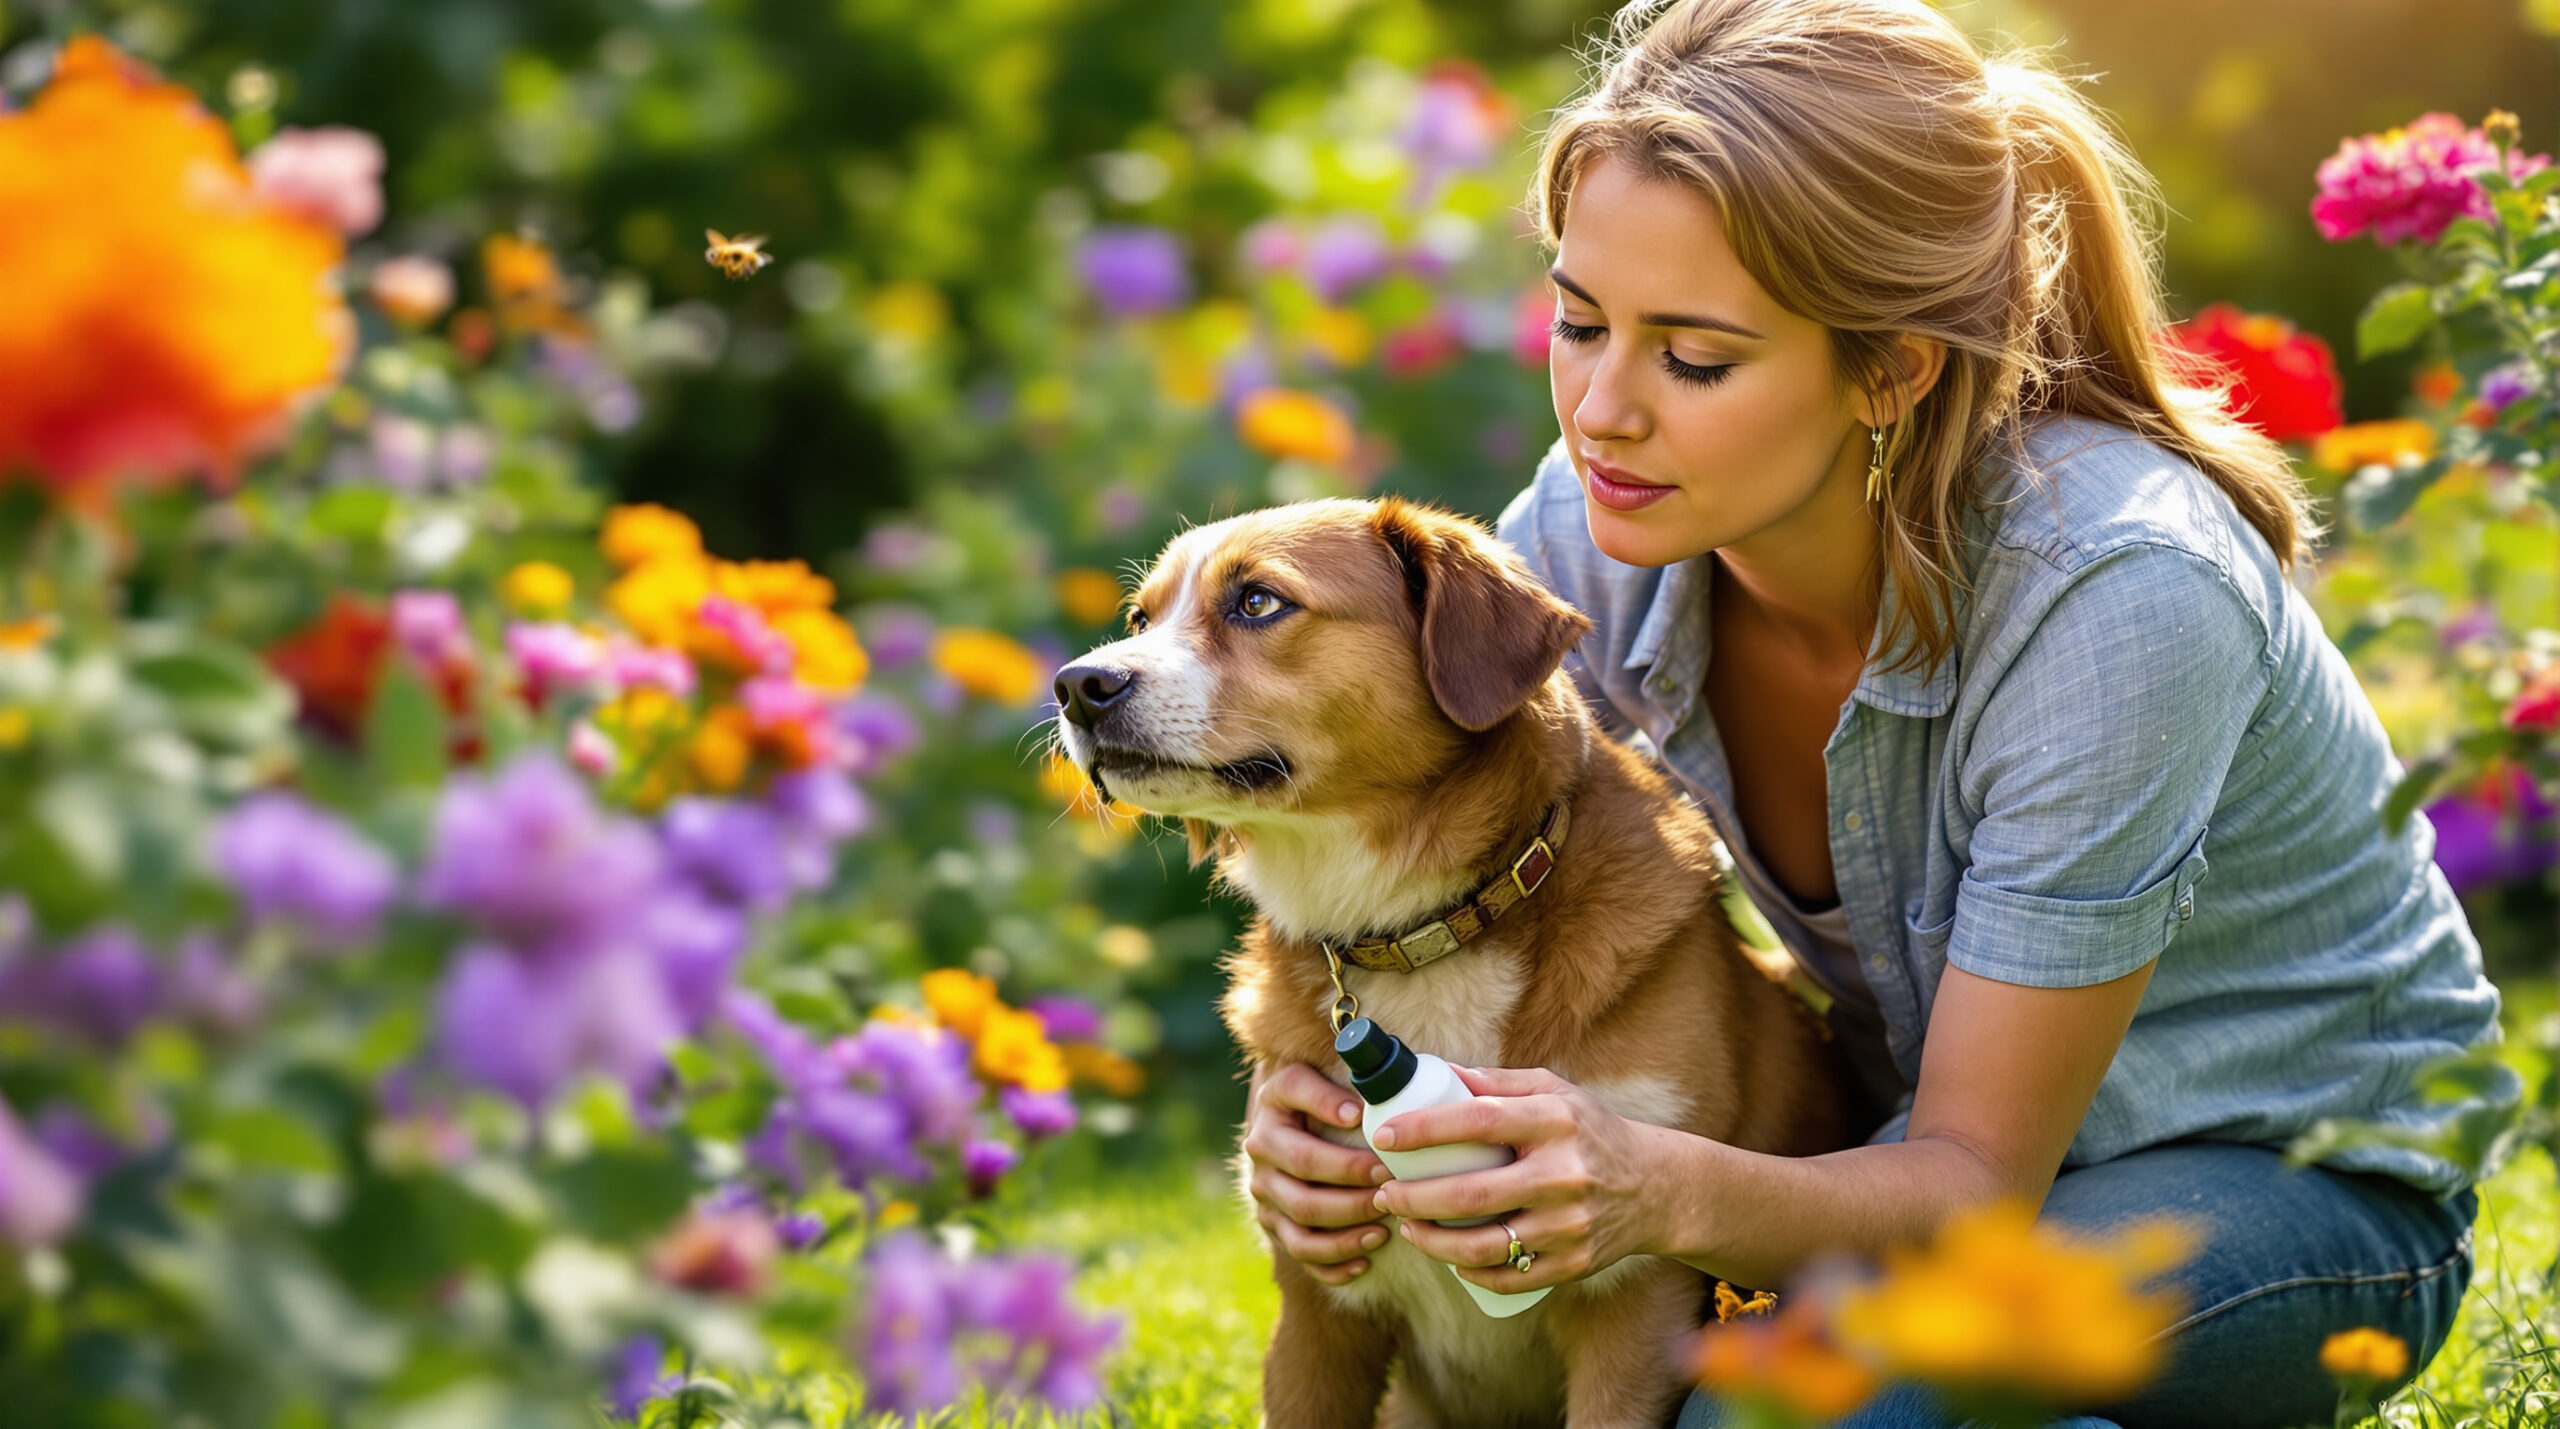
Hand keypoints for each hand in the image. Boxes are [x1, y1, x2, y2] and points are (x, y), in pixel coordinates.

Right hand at [1241, 1060, 1392, 1285]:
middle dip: (1351, 1199)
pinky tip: (1365, 1261)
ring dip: (1345, 1238)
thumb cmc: (1311, 1091)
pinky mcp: (1276, 1227)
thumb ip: (1324, 1088)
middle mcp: (1261, 1166)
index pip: (1304, 1155)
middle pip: (1304, 1198)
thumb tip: (1356, 1112)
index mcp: (1268, 1127)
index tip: (1378, 1153)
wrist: (1284, 1113)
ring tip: (1384, 1231)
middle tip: (1390, 1192)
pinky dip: (1334, 1265)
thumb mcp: (1306, 1076)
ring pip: (1301, 1235)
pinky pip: (1303, 1258)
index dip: (1342, 1162)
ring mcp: (1267, 1201)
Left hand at [1370, 1064, 1669, 1292]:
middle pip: (1472, 1195)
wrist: (1657, 1188)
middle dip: (1414, 1198)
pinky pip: (1508, 1277)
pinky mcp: (1575, 1264)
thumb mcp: (1554, 1092)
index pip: (1478, 1122)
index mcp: (1555, 1122)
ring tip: (1407, 1227)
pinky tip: (1449, 1259)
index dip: (1424, 1130)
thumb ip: (1496, 1083)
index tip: (1384, 1137)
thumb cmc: (1592, 1132)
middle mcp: (1564, 1175)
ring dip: (1431, 1242)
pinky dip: (1469, 1272)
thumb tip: (1432, 1072)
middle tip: (1384, 1193)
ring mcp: (1570, 1225)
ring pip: (1483, 1246)